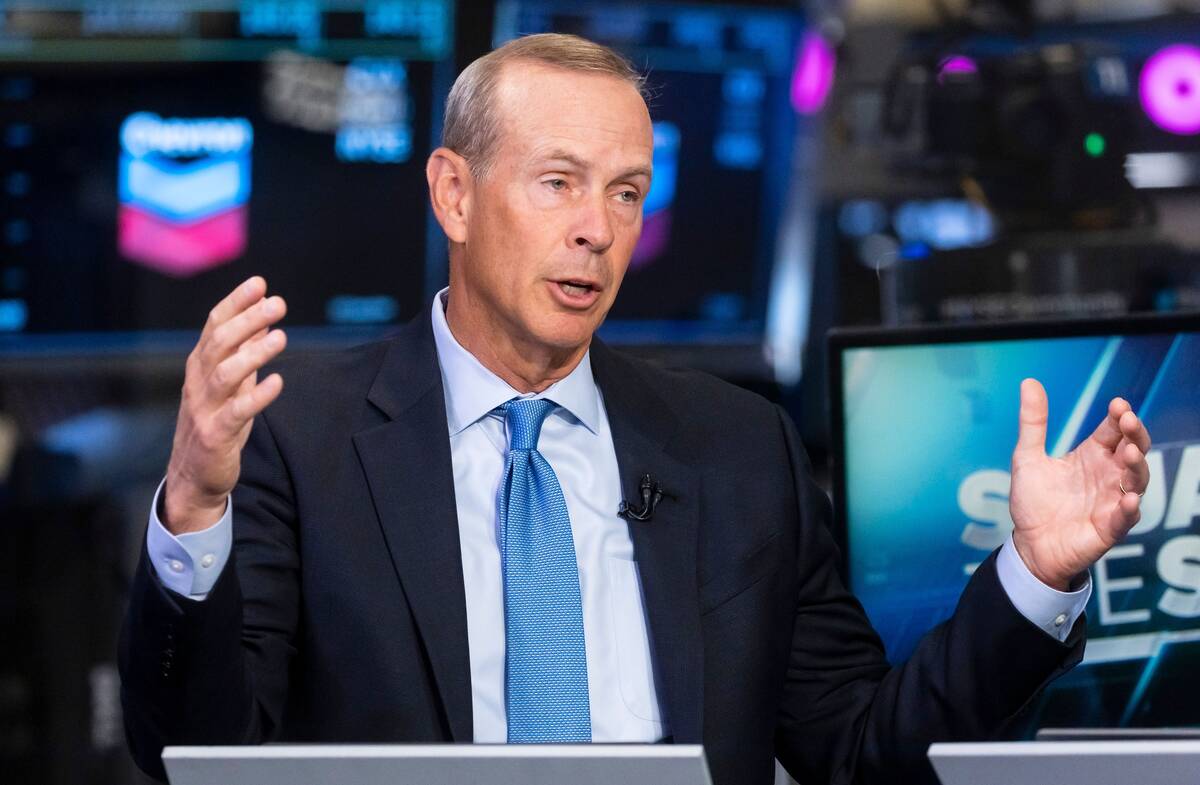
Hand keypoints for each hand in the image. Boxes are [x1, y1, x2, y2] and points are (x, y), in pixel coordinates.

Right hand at [163, 277, 287, 533]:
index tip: (260, 283)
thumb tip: (263, 318)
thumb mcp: (231, 384)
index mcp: (200, 365)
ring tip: (281, 337)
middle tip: (278, 303)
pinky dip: (257, 396)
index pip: (215, 325)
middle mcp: (198, 382)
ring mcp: (204, 408)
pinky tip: (278, 382)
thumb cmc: (216, 423)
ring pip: (225, 373)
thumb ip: (244, 352)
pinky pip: (236, 412)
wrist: (194, 476)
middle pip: (219, 342)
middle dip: (248, 319)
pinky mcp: (215, 435)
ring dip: (253, 353)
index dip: (236, 303)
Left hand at [1009, 378, 1150, 589]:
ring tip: (1127, 454)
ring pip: (1136, 481)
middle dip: (1135, 435)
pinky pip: (1125, 518)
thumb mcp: (1028, 457)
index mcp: (1092, 455)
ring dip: (1135, 466)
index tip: (1118, 404)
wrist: (1028, 544)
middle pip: (1133, 450)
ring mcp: (1112, 501)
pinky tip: (1129, 499)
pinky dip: (1129, 508)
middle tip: (1128, 421)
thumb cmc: (1034, 501)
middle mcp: (1107, 475)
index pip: (1114, 431)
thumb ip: (1033, 422)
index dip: (1119, 418)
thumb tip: (1029, 382)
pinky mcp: (1109, 528)